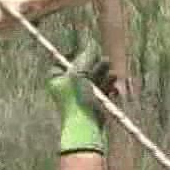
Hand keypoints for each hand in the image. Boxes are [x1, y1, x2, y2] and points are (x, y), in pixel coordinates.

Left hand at [46, 34, 113, 155]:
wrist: (85, 126)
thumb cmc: (77, 99)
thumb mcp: (79, 74)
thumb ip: (86, 57)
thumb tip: (91, 43)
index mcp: (56, 79)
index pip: (64, 62)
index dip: (75, 56)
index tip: (87, 52)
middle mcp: (67, 86)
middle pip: (82, 68)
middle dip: (95, 65)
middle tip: (105, 61)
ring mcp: (80, 95)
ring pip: (94, 78)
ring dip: (103, 75)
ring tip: (112, 74)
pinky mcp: (93, 102)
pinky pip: (101, 90)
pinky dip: (107, 87)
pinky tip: (113, 87)